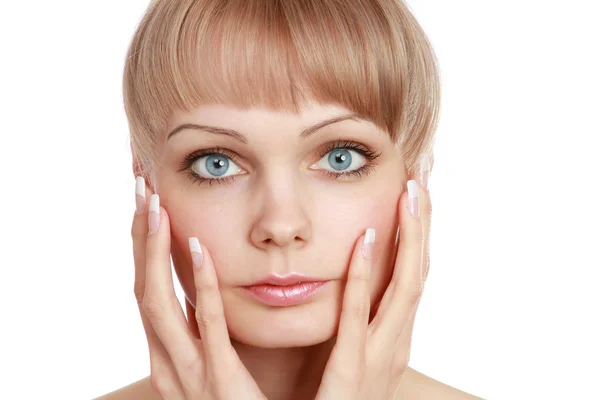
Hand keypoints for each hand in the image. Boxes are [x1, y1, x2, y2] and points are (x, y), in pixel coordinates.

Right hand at [131, 177, 266, 399]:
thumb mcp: (215, 358)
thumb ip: (205, 324)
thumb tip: (200, 283)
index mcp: (168, 353)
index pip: (147, 286)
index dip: (142, 242)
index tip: (144, 198)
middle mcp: (167, 361)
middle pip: (142, 287)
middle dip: (138, 236)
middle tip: (139, 185)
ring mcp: (188, 375)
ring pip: (157, 304)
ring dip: (154, 252)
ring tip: (154, 205)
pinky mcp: (221, 384)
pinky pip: (207, 331)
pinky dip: (200, 288)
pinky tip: (200, 250)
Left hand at [315, 174, 431, 399]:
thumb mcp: (350, 355)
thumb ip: (351, 319)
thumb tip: (345, 278)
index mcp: (392, 336)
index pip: (412, 274)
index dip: (418, 232)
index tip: (416, 190)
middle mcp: (395, 343)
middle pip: (419, 272)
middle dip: (423, 224)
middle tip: (423, 175)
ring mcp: (381, 358)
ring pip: (405, 288)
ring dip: (410, 238)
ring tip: (410, 193)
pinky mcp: (355, 374)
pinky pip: (361, 320)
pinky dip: (367, 278)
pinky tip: (365, 240)